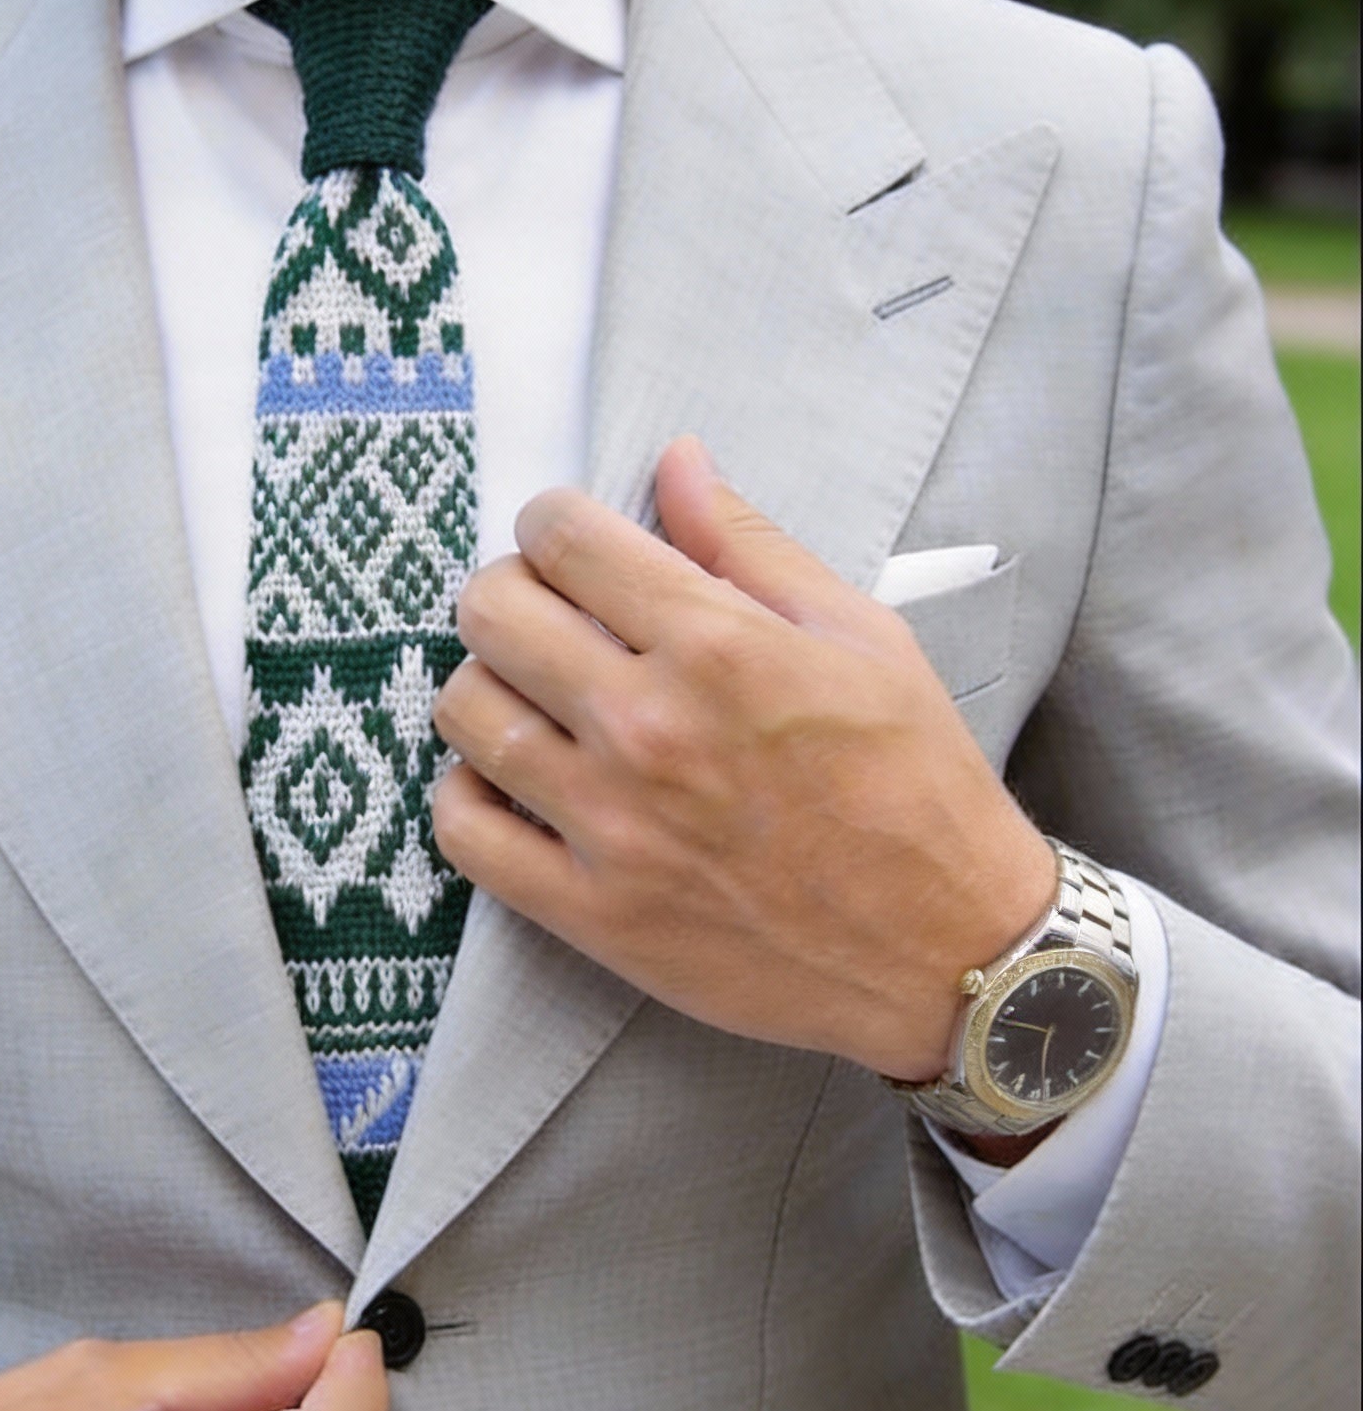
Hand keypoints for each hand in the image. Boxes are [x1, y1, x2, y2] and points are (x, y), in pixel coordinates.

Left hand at [431, 437, 1054, 1081]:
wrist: (946, 950)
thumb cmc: (915, 786)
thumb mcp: (861, 637)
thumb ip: (750, 546)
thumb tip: (676, 461)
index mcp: (716, 645)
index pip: (563, 538)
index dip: (553, 523)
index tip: (571, 544)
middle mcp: (647, 727)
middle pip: (492, 612)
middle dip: (510, 593)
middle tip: (547, 617)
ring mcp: (609, 825)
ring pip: (465, 711)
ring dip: (486, 687)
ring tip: (533, 700)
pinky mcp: (589, 911)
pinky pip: (464, 831)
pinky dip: (469, 795)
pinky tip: (513, 783)